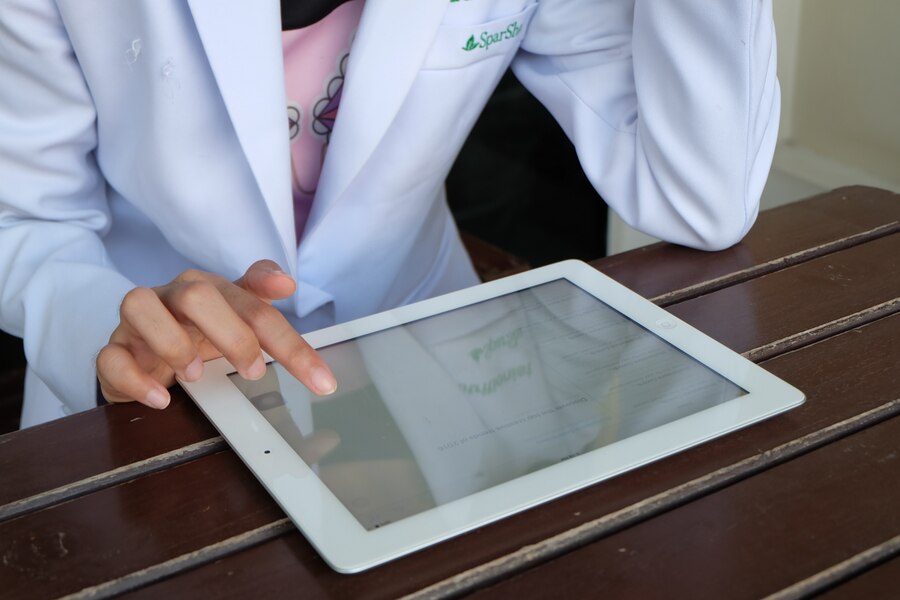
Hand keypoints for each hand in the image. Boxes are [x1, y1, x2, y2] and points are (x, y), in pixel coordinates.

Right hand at [97, 260, 335, 408]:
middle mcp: (173, 297)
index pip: (253, 303)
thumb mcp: (235, 319)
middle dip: (231, 333)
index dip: (285, 334)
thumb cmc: (197, 333)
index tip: (316, 369)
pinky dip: (135, 379)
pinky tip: (161, 398)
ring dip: (173, 343)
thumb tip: (286, 282)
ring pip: (140, 306)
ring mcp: (138, 322)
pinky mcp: (114, 350)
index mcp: (211, 290)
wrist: (143, 353)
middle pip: (198, 294)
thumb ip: (262, 304)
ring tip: (195, 374)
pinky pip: (111, 356)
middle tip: (253, 370)